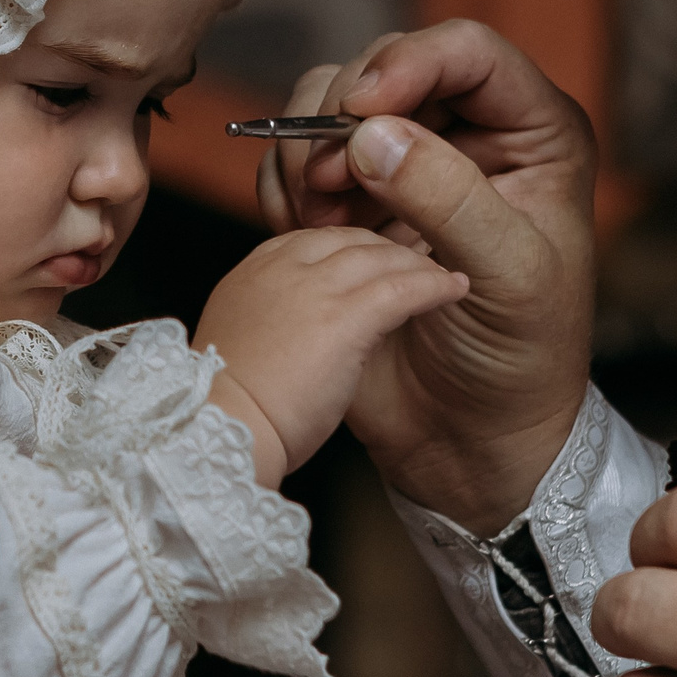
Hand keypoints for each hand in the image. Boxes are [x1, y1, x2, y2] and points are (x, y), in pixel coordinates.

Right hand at [197, 227, 468, 483]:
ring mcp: (311, 286)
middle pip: (352, 237)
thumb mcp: (244, 345)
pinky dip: (433, 285)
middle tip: (433, 256)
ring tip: (451, 273)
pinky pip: (401, 287)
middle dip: (395, 246)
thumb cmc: (231, 410)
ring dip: (420, 262)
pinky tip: (454, 291)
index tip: (390, 260)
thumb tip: (297, 319)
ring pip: (380, 255)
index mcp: (255, 270)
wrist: (222, 439)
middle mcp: (281, 264)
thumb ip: (273, 316)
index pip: (318, 238)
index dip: (360, 247)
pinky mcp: (342, 316)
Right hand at [257, 22, 598, 531]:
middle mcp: (467, 134)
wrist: (471, 439)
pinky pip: (293, 159)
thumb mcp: (509, 276)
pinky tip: (311, 239)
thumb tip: (372, 136)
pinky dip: (285, 188)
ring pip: (327, 103)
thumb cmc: (521, 359)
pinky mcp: (352, 203)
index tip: (361, 111)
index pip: (465, 52)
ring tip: (323, 224)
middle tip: (329, 187)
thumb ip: (449, 198)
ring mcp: (405, 165)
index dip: (407, 63)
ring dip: (307, 154)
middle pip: (382, 65)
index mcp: (534, 134)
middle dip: (341, 116)